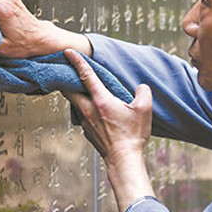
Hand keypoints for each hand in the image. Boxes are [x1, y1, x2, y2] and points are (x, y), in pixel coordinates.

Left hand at [64, 49, 154, 211]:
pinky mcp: (87, 132)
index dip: (77, 61)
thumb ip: (143, 92)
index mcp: (101, 100)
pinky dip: (83, 107)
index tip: (67, 52)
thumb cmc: (133, 135)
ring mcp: (86, 121)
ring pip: (74, 103)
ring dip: (74, 93)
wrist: (123, 159)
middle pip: (69, 90)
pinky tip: (91, 108)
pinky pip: (81, 114)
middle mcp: (89, 109)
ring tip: (78, 87)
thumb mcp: (144, 109)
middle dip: (66, 78)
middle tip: (66, 70)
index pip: (86, 76)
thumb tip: (141, 87)